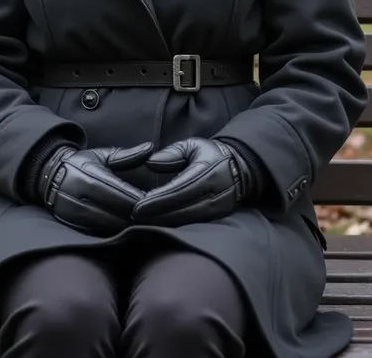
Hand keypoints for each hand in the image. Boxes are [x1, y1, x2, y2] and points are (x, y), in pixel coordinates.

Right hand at [38, 142, 151, 235]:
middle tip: (163, 214)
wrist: (49, 177)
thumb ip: (127, 154)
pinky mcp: (75, 227)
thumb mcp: (101, 154)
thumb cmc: (81, 163)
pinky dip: (121, 231)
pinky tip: (135, 228)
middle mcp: (79, 197)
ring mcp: (75, 215)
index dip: (142, 200)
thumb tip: (150, 147)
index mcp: (88, 177)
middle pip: (118, 213)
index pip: (121, 193)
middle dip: (142, 216)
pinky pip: (103, 233)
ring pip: (112, 226)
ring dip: (133, 226)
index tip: (161, 199)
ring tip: (152, 221)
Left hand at [132, 138, 250, 226]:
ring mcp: (218, 210)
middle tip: (131, 218)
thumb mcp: (192, 145)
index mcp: (210, 173)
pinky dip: (171, 227)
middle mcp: (216, 195)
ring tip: (139, 223)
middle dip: (155, 217)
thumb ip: (171, 152)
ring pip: (185, 223)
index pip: (180, 191)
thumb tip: (150, 163)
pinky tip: (154, 226)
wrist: (240, 170)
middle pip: (181, 212)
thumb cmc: (210, 154)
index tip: (136, 207)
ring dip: (161, 224)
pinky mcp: (216, 220)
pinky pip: (190, 226)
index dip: (157, 201)